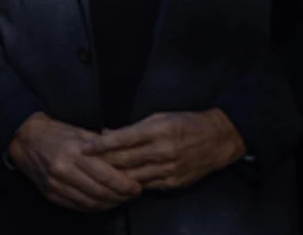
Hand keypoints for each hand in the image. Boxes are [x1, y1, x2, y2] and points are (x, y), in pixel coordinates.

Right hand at [7, 113, 140, 212]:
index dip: (124, 184)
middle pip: (99, 192)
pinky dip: (94, 207)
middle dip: (120, 196)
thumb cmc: (57, 133)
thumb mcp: (81, 132)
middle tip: (133, 195)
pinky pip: (77, 206)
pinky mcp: (51, 195)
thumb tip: (127, 154)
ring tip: (122, 200)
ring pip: (89, 203)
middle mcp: (64, 170)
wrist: (26, 139)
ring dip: (109, 204)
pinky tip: (104, 203)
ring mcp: (56, 185)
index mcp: (74, 152)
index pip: (105, 174)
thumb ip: (103, 145)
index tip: (136, 187)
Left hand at [89, 110, 245, 191]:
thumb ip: (134, 128)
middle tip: (84, 163)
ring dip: (113, 176)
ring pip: (133, 177)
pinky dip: (132, 184)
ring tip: (97, 175)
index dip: (102, 144)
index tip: (85, 147)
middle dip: (103, 162)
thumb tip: (107, 133)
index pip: (124, 138)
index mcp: (160, 130)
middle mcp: (164, 150)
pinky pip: (146, 186)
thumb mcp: (160, 117)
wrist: (218, 139)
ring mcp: (169, 169)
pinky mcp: (173, 183)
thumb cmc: (187, 123)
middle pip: (125, 160)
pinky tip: (120, 182)